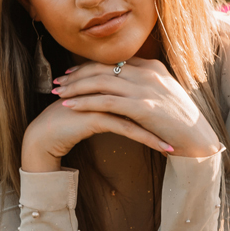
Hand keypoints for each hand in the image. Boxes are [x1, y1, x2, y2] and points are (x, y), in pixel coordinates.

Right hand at [21, 84, 173, 172]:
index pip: (140, 88)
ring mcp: (100, 99)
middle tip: (186, 129)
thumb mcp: (96, 110)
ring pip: (138, 113)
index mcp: (107, 81)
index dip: (160, 102)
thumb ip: (114, 103)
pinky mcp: (95, 116)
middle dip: (165, 116)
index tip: (179, 116)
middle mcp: (105, 87)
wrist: (43, 134)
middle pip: (143, 98)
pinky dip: (147, 139)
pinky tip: (163, 149)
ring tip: (178, 143)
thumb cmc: (69, 122)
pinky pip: (127, 128)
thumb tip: (135, 108)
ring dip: (160, 130)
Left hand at [49, 58, 222, 158]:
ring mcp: (146, 89)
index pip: (113, 62)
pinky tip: (71, 107)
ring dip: (76, 87)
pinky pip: (106, 101)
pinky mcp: (143, 107)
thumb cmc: (181, 122)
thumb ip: (146, 87)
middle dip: (76, 75)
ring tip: (58, 94)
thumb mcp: (164, 96)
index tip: (71, 73)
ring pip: (101, 82)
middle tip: (57, 82)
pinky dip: (85, 102)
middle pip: (103, 68)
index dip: (89, 67)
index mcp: (153, 67)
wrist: (199, 139)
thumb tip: (124, 87)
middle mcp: (148, 73)